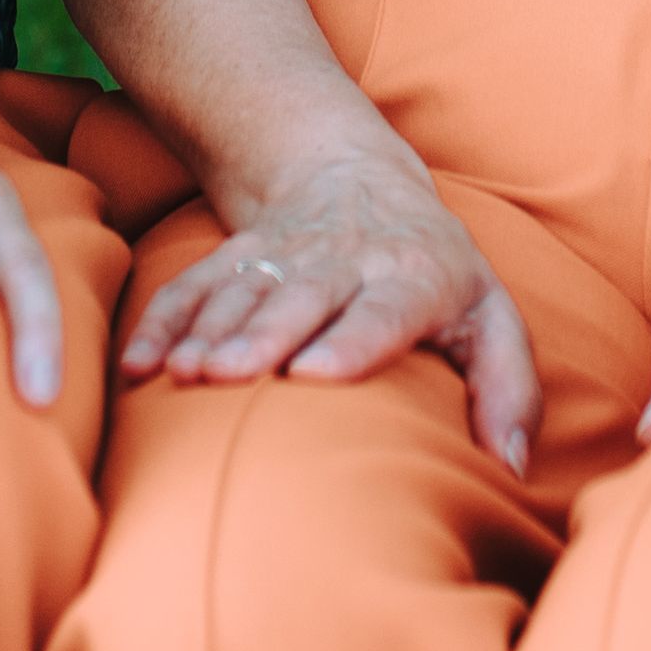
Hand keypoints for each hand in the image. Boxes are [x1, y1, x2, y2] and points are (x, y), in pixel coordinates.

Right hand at [120, 126, 537, 470]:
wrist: (359, 180)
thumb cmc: (436, 273)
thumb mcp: (490, 317)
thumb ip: (509, 390)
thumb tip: (512, 470)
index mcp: (415, 278)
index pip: (383, 309)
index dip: (350, 339)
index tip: (313, 375)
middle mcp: (346, 261)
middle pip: (302, 297)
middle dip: (264, 334)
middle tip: (230, 377)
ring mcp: (284, 255)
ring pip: (242, 289)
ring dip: (207, 330)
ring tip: (182, 375)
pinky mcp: (237, 256)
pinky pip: (193, 285)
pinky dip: (161, 322)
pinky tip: (137, 366)